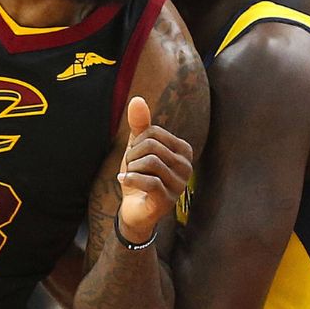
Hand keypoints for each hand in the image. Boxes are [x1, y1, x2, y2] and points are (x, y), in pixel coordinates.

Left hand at [117, 96, 191, 242]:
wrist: (134, 209)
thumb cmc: (139, 175)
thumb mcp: (138, 148)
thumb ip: (140, 125)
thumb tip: (137, 99)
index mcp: (183, 150)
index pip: (153, 133)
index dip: (136, 142)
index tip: (134, 155)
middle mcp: (186, 166)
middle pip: (151, 146)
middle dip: (132, 155)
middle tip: (129, 166)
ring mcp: (179, 185)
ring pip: (150, 162)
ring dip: (131, 168)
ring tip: (129, 174)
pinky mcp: (168, 200)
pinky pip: (149, 181)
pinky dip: (130, 178)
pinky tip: (123, 180)